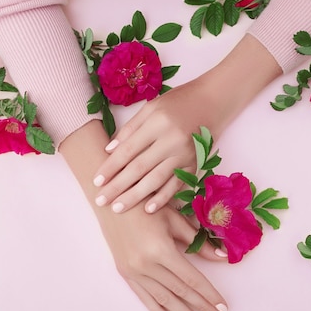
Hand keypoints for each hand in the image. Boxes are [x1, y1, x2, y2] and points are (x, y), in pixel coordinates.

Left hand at [92, 34, 281, 214]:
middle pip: (139, 168)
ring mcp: (185, 155)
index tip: (96, 181)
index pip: (128, 150)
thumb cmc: (179, 102)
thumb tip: (109, 151)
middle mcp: (172, 140)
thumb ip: (130, 129)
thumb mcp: (152, 107)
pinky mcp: (196, 164)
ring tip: (118, 208)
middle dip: (118, 186)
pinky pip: (177, 184)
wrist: (214, 102)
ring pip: (156, 180)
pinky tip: (149, 208)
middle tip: (101, 200)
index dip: (111, 167)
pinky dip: (163, 198)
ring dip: (135, 196)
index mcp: (157, 123)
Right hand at [96, 202, 228, 310]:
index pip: (191, 279)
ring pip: (163, 298)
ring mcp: (133, 270)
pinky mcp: (124, 272)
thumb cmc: (146, 204)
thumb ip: (198, 241)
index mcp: (161, 250)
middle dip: (201, 306)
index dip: (209, 293)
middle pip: (180, 291)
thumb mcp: (175, 220)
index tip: (222, 305)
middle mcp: (146, 264)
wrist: (112, 199)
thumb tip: (223, 257)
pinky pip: (144, 297)